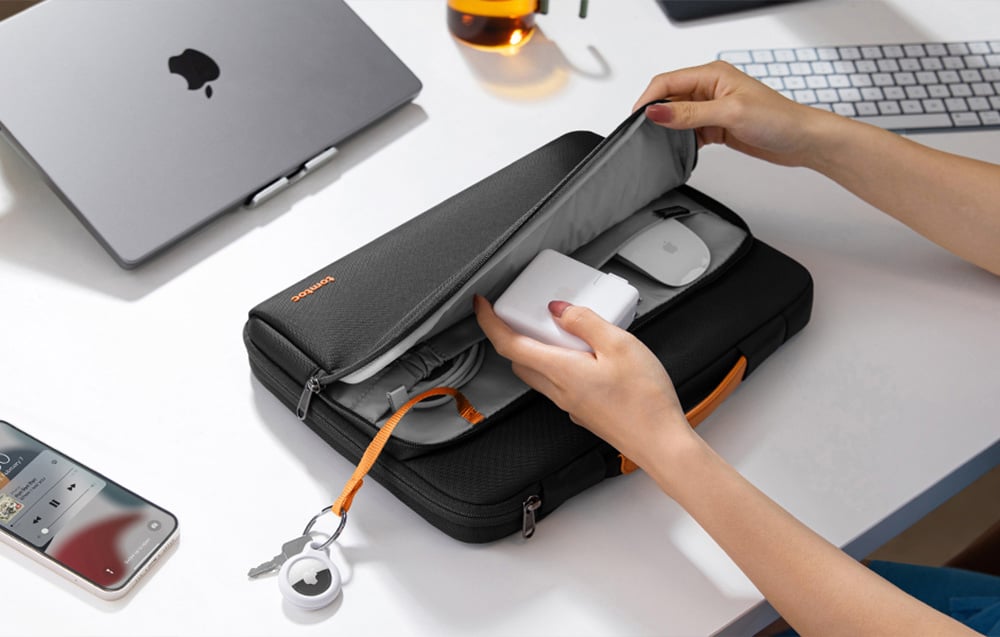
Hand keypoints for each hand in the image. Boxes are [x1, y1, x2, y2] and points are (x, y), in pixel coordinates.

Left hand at [473, 295, 692, 466]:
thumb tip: (559, 309)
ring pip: (539, 373)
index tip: (482, 304)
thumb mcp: (620, 344)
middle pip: (520, 360)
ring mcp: (570, 404)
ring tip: (564, 331)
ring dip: (539, 350)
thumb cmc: (645, 401)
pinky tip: (587, 357)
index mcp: (561, 370)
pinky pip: (560, 384)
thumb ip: (585, 322)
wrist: (661, 444)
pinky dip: (561, 366)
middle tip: (525, 313)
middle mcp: (559, 390)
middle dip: (514, 335)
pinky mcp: (584, 411)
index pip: (508, 344)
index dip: (489, 322)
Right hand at [633, 60, 835, 166]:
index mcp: (712, 74)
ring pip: (677, 117)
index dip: (648, 99)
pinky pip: (688, 132)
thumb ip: (689, 113)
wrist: (802, 141)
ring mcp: (712, 108)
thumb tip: (657, 112)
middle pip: (669, 98)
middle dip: (655, 116)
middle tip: (644, 135)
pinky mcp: (716, 126)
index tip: (636, 120)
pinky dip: (681, 141)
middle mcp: (710, 89)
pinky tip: (680, 151)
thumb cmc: (778, 119)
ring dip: (668, 130)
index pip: (667, 82)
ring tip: (661, 144)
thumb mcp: (729, 113)